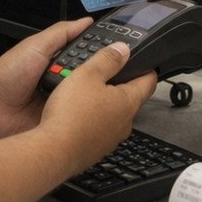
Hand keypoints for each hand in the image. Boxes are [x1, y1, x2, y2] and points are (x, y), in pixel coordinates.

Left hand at [0, 18, 92, 142]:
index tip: (113, 51)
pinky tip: (81, 111)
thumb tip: (85, 22)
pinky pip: (75, 118)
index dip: (99, 54)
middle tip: (95, 73)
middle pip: (90, 78)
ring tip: (85, 91)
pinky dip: (77, 115)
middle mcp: (62, 83)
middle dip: (94, 75)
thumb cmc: (6, 75)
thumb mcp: (36, 46)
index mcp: (58, 62)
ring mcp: (61, 103)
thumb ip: (62, 33)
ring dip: (86, 96)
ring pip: (86, 99)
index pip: (88, 56)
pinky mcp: (58, 123)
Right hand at [40, 41, 156, 169]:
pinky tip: (76, 117)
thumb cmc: (71, 114)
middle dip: (120, 86)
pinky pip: (98, 131)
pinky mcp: (95, 150)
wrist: (53, 152)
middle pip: (130, 99)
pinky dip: (92, 122)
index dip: (147, 70)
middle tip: (107, 75)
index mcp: (128, 102)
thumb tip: (123, 49)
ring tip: (86, 94)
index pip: (148, 82)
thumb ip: (107, 59)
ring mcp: (110, 139)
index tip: (145, 64)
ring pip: (113, 116)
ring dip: (104, 105)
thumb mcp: (87, 74)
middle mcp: (124, 123)